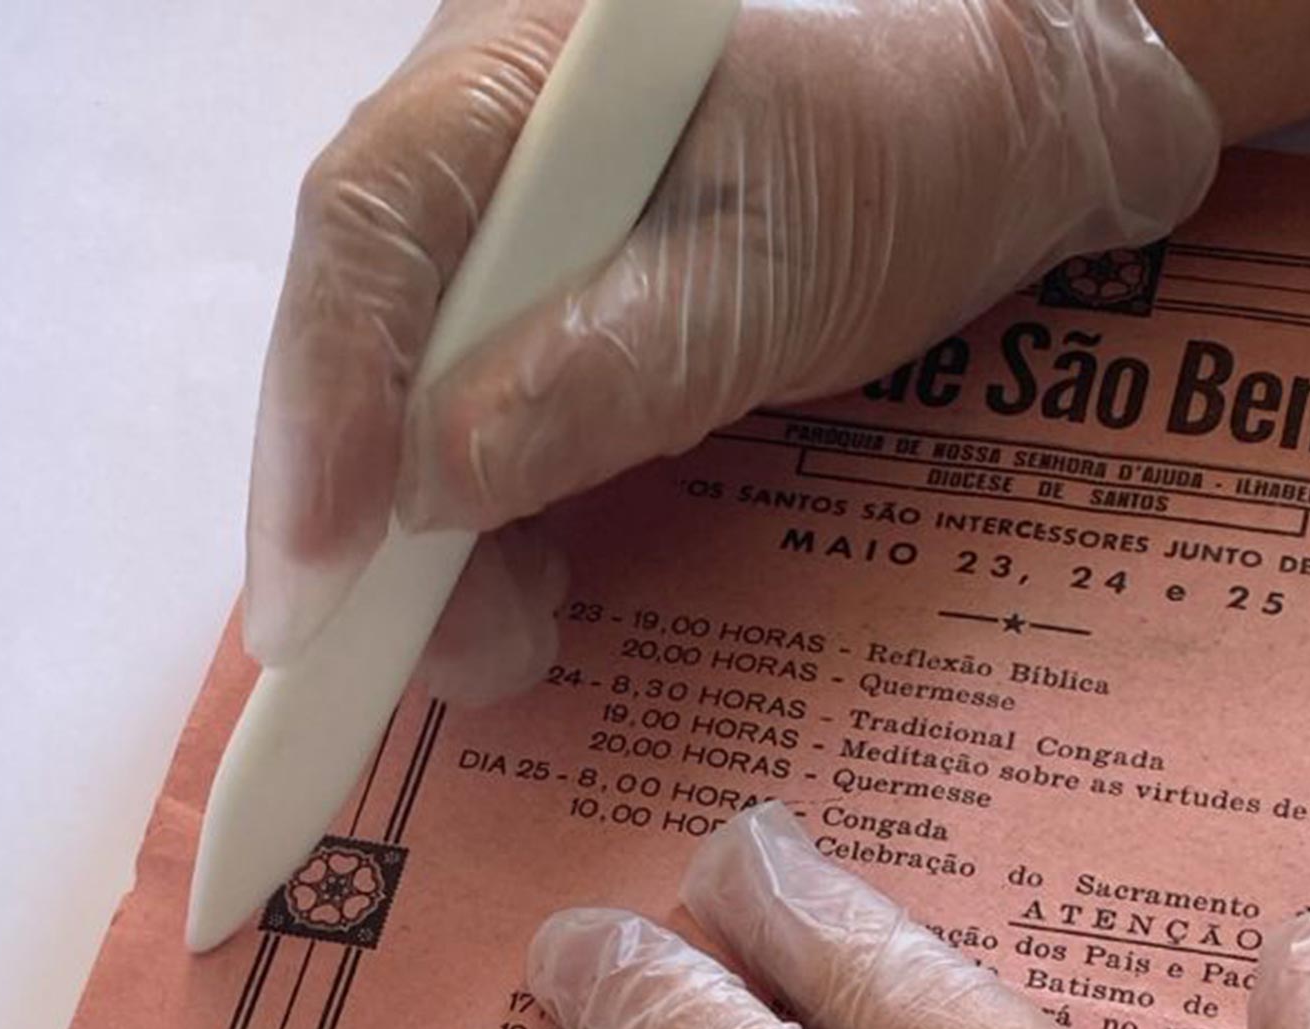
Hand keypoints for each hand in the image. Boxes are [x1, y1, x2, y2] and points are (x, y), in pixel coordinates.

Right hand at [242, 0, 1220, 674]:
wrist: (992, 140)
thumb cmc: (903, 165)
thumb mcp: (771, 278)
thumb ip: (606, 368)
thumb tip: (434, 482)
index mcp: (512, 80)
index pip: (364, 232)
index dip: (320, 412)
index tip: (317, 580)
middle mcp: (473, 152)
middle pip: (356, 333)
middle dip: (357, 515)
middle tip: (369, 666)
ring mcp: (499, 236)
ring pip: (402, 400)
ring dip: (424, 546)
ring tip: (490, 646)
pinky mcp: (538, 310)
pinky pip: (472, 426)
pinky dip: (486, 529)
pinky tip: (525, 595)